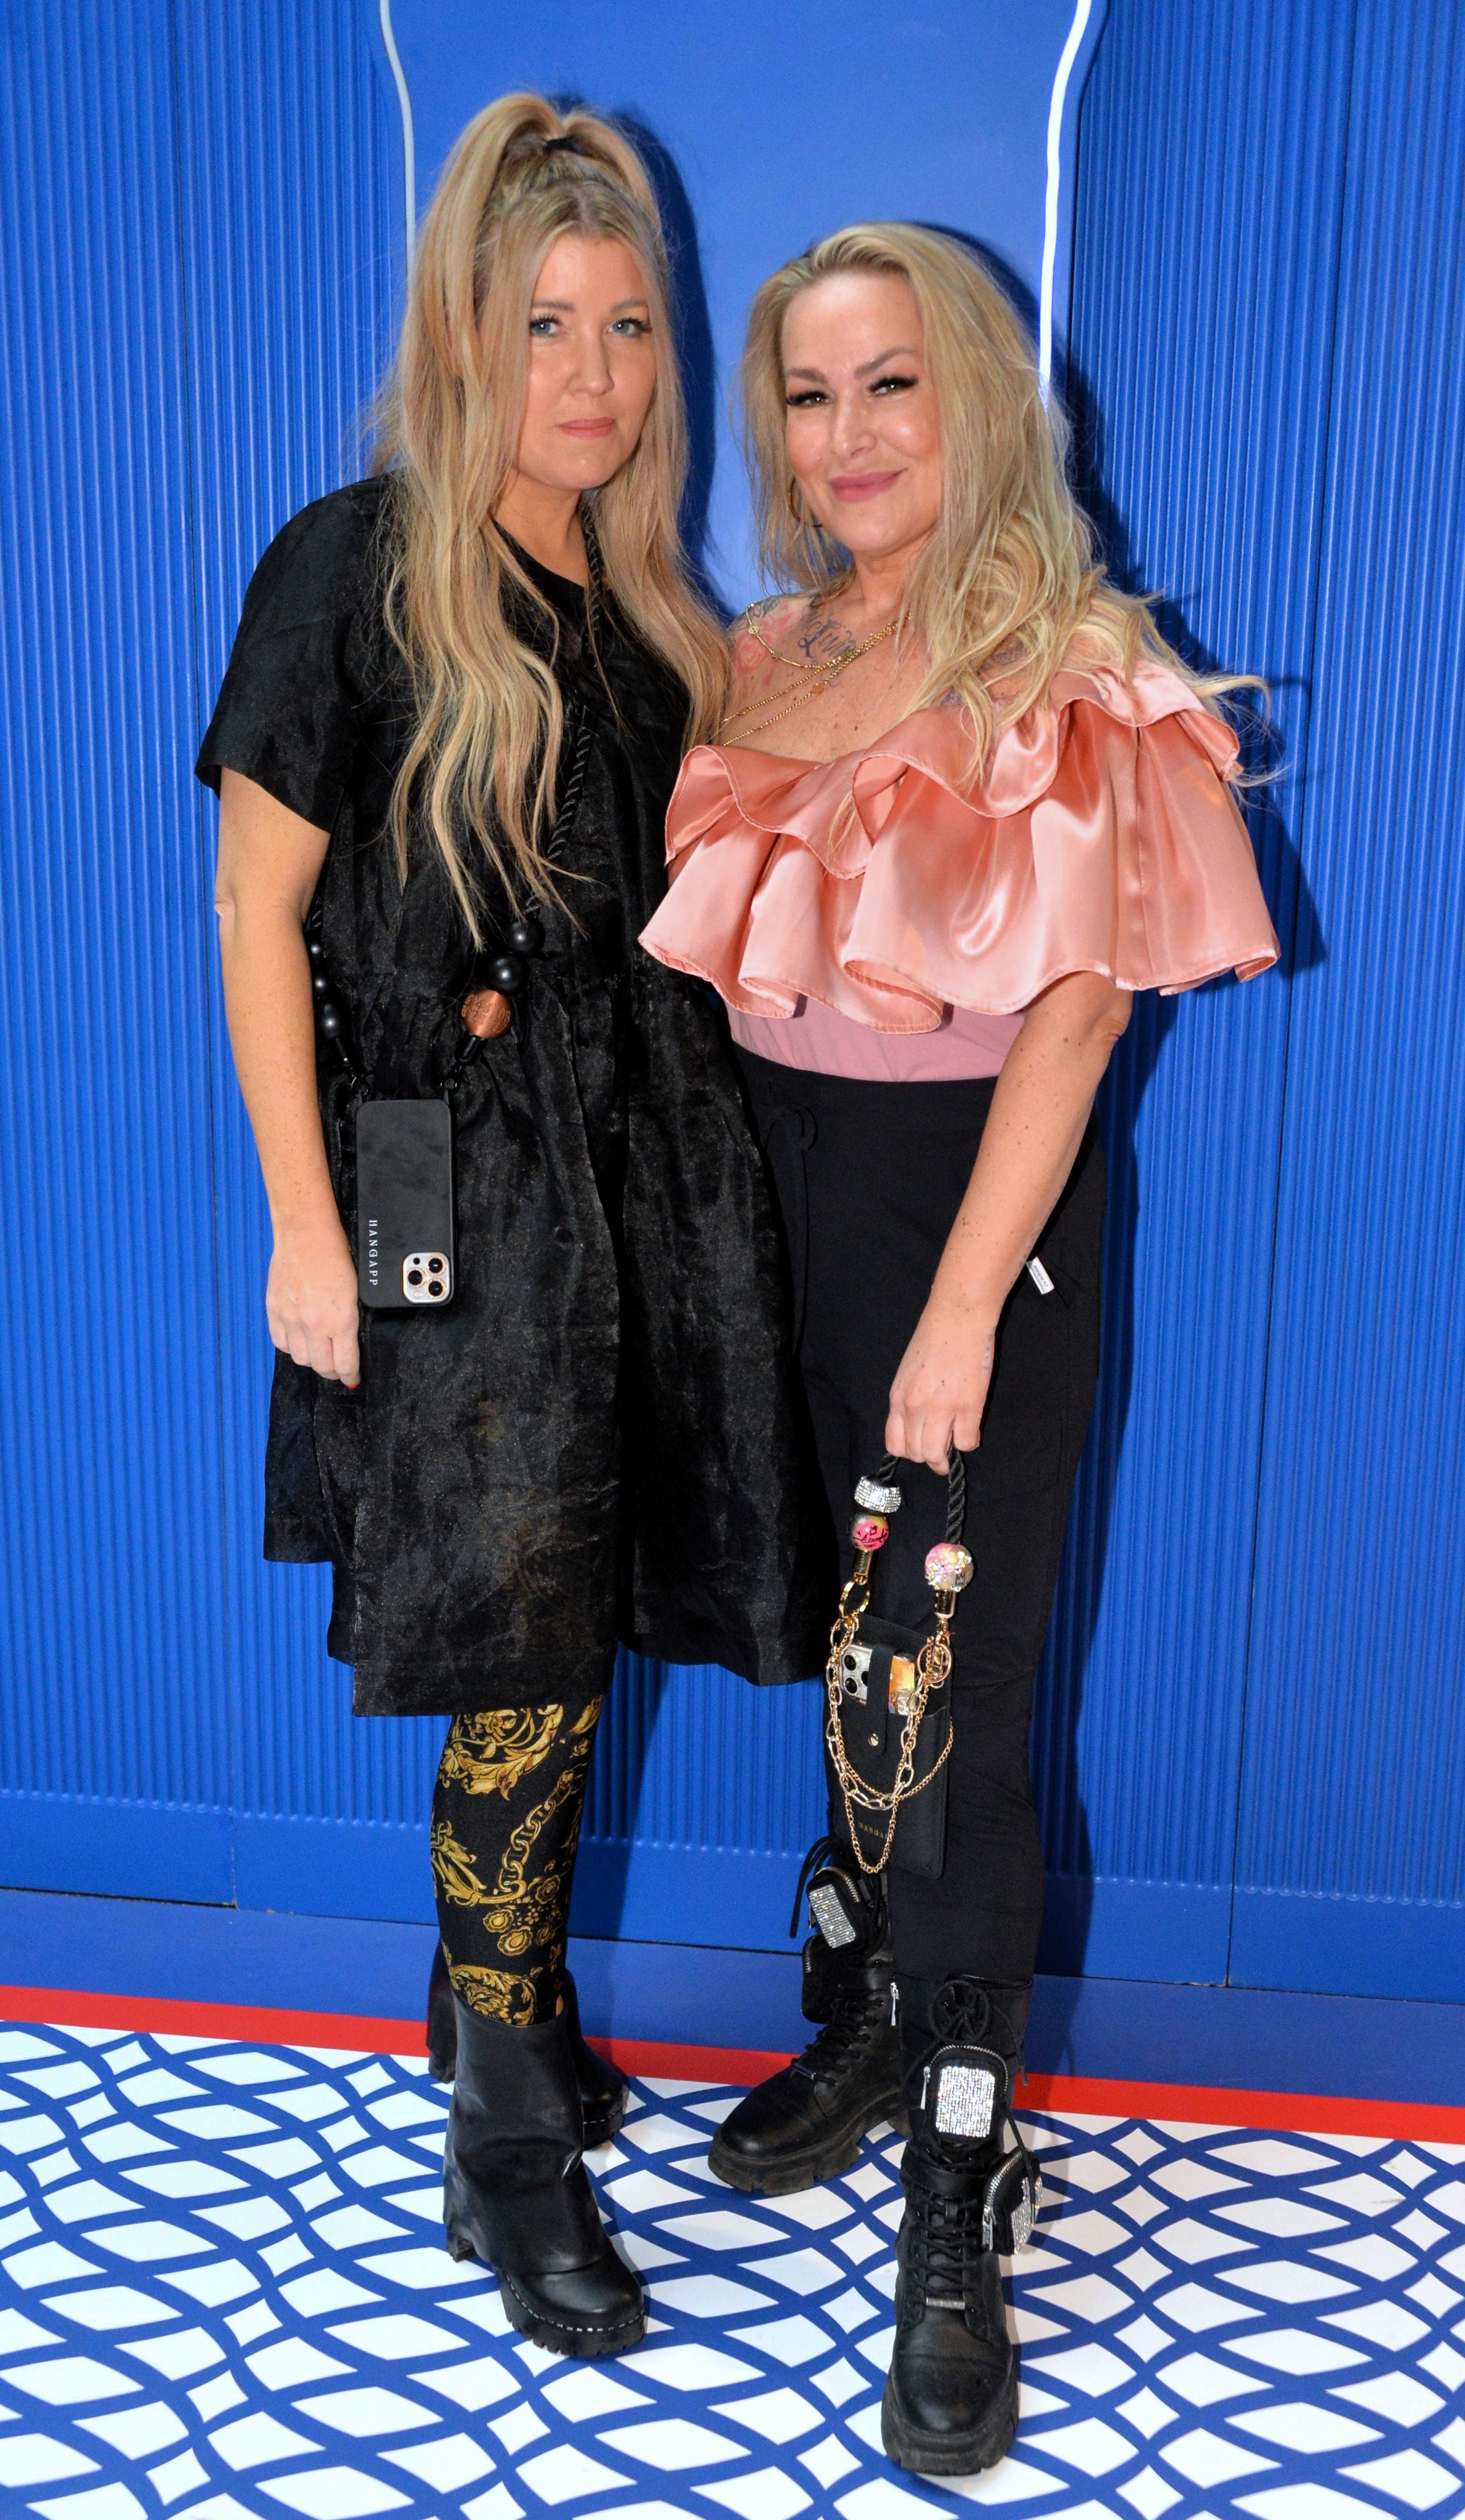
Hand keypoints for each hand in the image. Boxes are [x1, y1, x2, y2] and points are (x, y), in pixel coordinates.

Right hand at [265, 1217, 360, 1386]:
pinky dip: (290, 1346)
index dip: (350, 1375)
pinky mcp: (274, 1311)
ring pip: (300, 1359)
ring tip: (319, 1352)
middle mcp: (314, 1325)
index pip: (345, 1364)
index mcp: (340, 1320)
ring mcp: (291, 1319)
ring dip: (311, 1360)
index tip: (352, 1378)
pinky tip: (298, 1340)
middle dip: (333, 1372)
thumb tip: (350, 1342)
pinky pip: (280, 1343)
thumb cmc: (335, 1255)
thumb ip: (350, 1320)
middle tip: (338, 1369)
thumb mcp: (355, 1291)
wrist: (305, 1234)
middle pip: (322, 1367)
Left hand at [886, 1295, 995, 1470]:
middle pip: (917, 1454)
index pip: (895, 1444)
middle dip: (930, 1457)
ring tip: (956, 1445)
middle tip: (943, 1448)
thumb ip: (909, 1399)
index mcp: (898, 1398)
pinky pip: (967, 1443)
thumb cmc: (934, 1338)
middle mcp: (915, 1408)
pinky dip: (970, 1441)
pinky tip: (971, 1428)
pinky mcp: (968, 1406)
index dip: (909, 1451)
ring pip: (937, 1455)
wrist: (957, 1317)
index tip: (920, 1447)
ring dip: (948, 1457)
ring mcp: (941, 1409)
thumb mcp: (907, 1371)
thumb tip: (917, 1425)